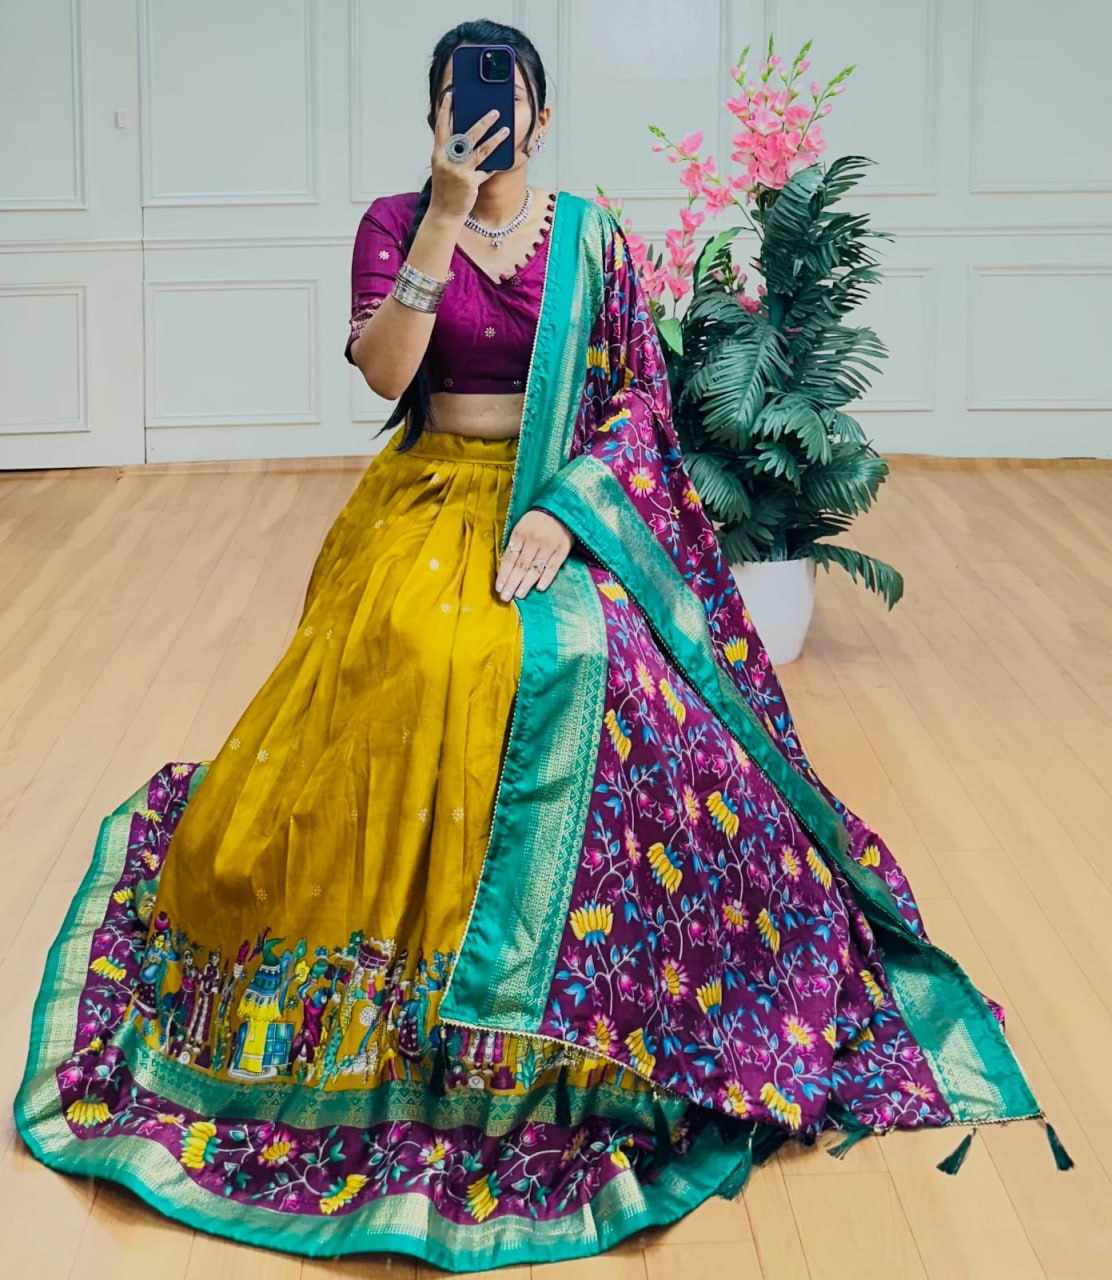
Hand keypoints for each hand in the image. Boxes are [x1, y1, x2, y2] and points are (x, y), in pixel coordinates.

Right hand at [428, 90, 509, 220]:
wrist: (444, 213)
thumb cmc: (445, 188)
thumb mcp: (444, 166)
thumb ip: (452, 151)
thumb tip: (470, 135)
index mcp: (438, 153)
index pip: (441, 126)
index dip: (446, 109)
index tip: (451, 94)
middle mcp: (447, 160)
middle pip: (467, 135)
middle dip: (482, 122)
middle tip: (495, 111)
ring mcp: (459, 171)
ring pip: (481, 150)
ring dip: (496, 138)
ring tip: (506, 129)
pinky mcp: (470, 182)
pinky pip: (487, 171)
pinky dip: (495, 165)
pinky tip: (505, 158)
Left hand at [495, 510, 573, 601]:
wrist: (561, 508)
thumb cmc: (536, 520)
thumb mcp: (521, 527)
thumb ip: (514, 545)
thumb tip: (505, 567)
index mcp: (520, 534)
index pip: (509, 558)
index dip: (504, 574)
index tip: (498, 588)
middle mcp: (534, 541)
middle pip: (521, 566)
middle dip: (512, 583)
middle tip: (505, 597)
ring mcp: (549, 545)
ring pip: (535, 568)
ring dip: (527, 583)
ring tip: (519, 595)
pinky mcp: (562, 549)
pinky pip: (554, 566)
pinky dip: (547, 577)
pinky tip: (540, 588)